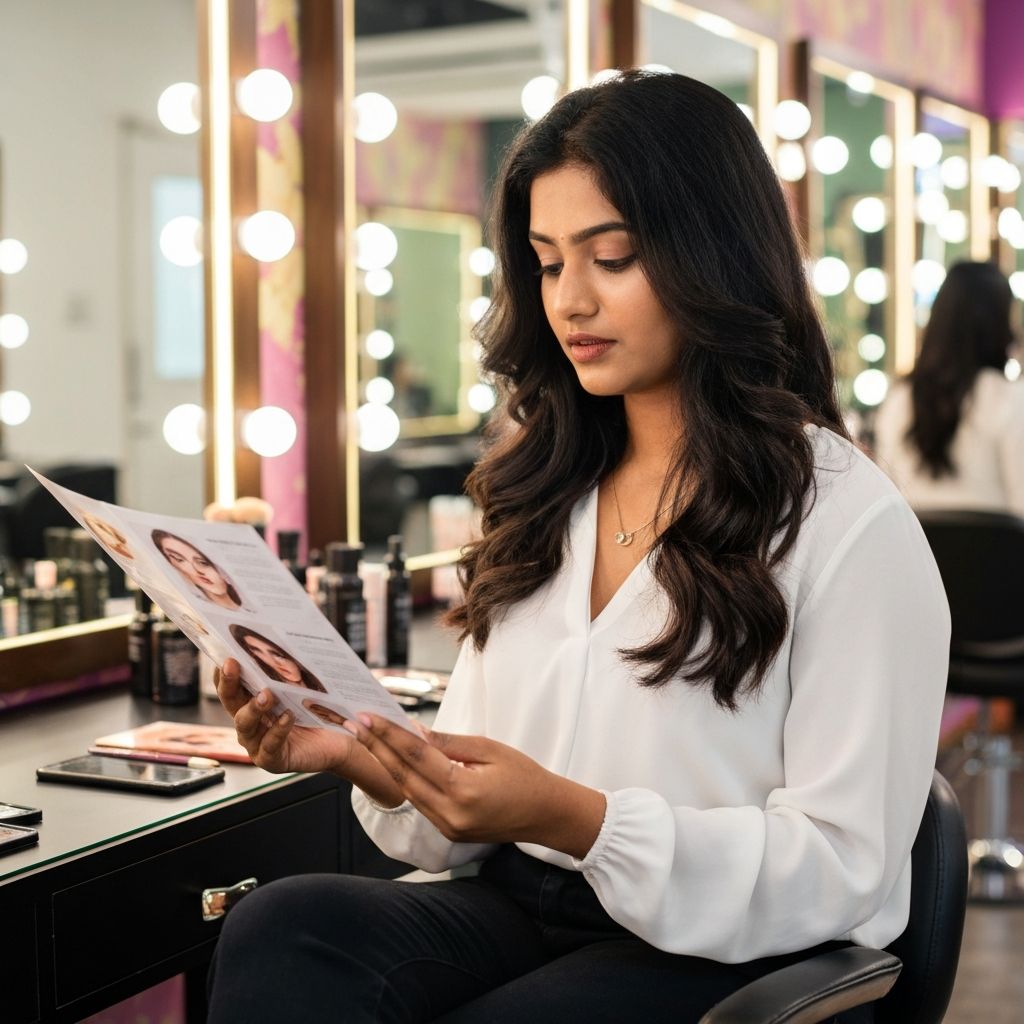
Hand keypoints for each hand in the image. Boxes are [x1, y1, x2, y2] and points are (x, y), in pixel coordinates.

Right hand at [214, 660, 402, 805]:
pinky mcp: (272, 760)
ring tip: (267, 694)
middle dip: (229, 683)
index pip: (231, 687)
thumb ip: (289, 670)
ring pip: (244, 725)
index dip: (224, 672)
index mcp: (251, 703)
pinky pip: (269, 746)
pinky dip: (277, 730)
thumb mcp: (302, 687)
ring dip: (253, 708)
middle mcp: (249, 723)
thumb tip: (286, 639)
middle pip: (231, 703)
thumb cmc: (318, 711)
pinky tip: (288, 717)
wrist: (340, 739)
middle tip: (233, 665)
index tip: (224, 655)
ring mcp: (257, 743)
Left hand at [348, 714, 605, 858]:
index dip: (389, 734)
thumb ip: (448, 743)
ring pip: (407, 791)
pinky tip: (392, 762)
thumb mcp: (490, 749)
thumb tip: (414, 730)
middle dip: (377, 747)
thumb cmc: (525, 777)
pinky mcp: (448, 832)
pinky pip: (419, 802)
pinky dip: (404, 780)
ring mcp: (448, 827)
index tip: (368, 716)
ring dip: (385, 764)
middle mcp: (451, 814)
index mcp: (464, 790)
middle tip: (356, 724)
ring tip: (367, 739)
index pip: (417, 757)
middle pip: (404, 776)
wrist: (548, 815)